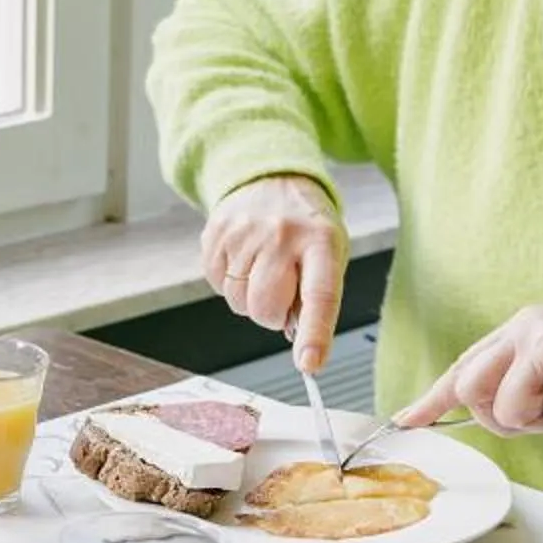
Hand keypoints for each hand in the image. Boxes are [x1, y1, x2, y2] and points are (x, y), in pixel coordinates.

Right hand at [201, 173, 347, 373]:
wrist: (271, 178)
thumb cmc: (306, 227)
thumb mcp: (327, 254)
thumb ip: (315, 297)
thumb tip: (297, 341)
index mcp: (320, 241)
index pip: (319, 295)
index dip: (314, 333)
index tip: (310, 364)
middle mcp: (282, 234)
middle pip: (266, 307)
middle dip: (272, 315)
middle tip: (281, 294)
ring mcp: (244, 232)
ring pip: (238, 301)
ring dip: (249, 298)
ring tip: (262, 269)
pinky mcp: (215, 233)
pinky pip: (215, 285)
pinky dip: (228, 283)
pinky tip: (242, 260)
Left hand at [400, 307, 542, 437]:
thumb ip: (521, 380)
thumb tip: (483, 413)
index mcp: (522, 327)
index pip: (465, 366)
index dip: (434, 396)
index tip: (408, 419)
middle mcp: (528, 329)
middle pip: (472, 392)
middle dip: (502, 421)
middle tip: (542, 417)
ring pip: (508, 413)